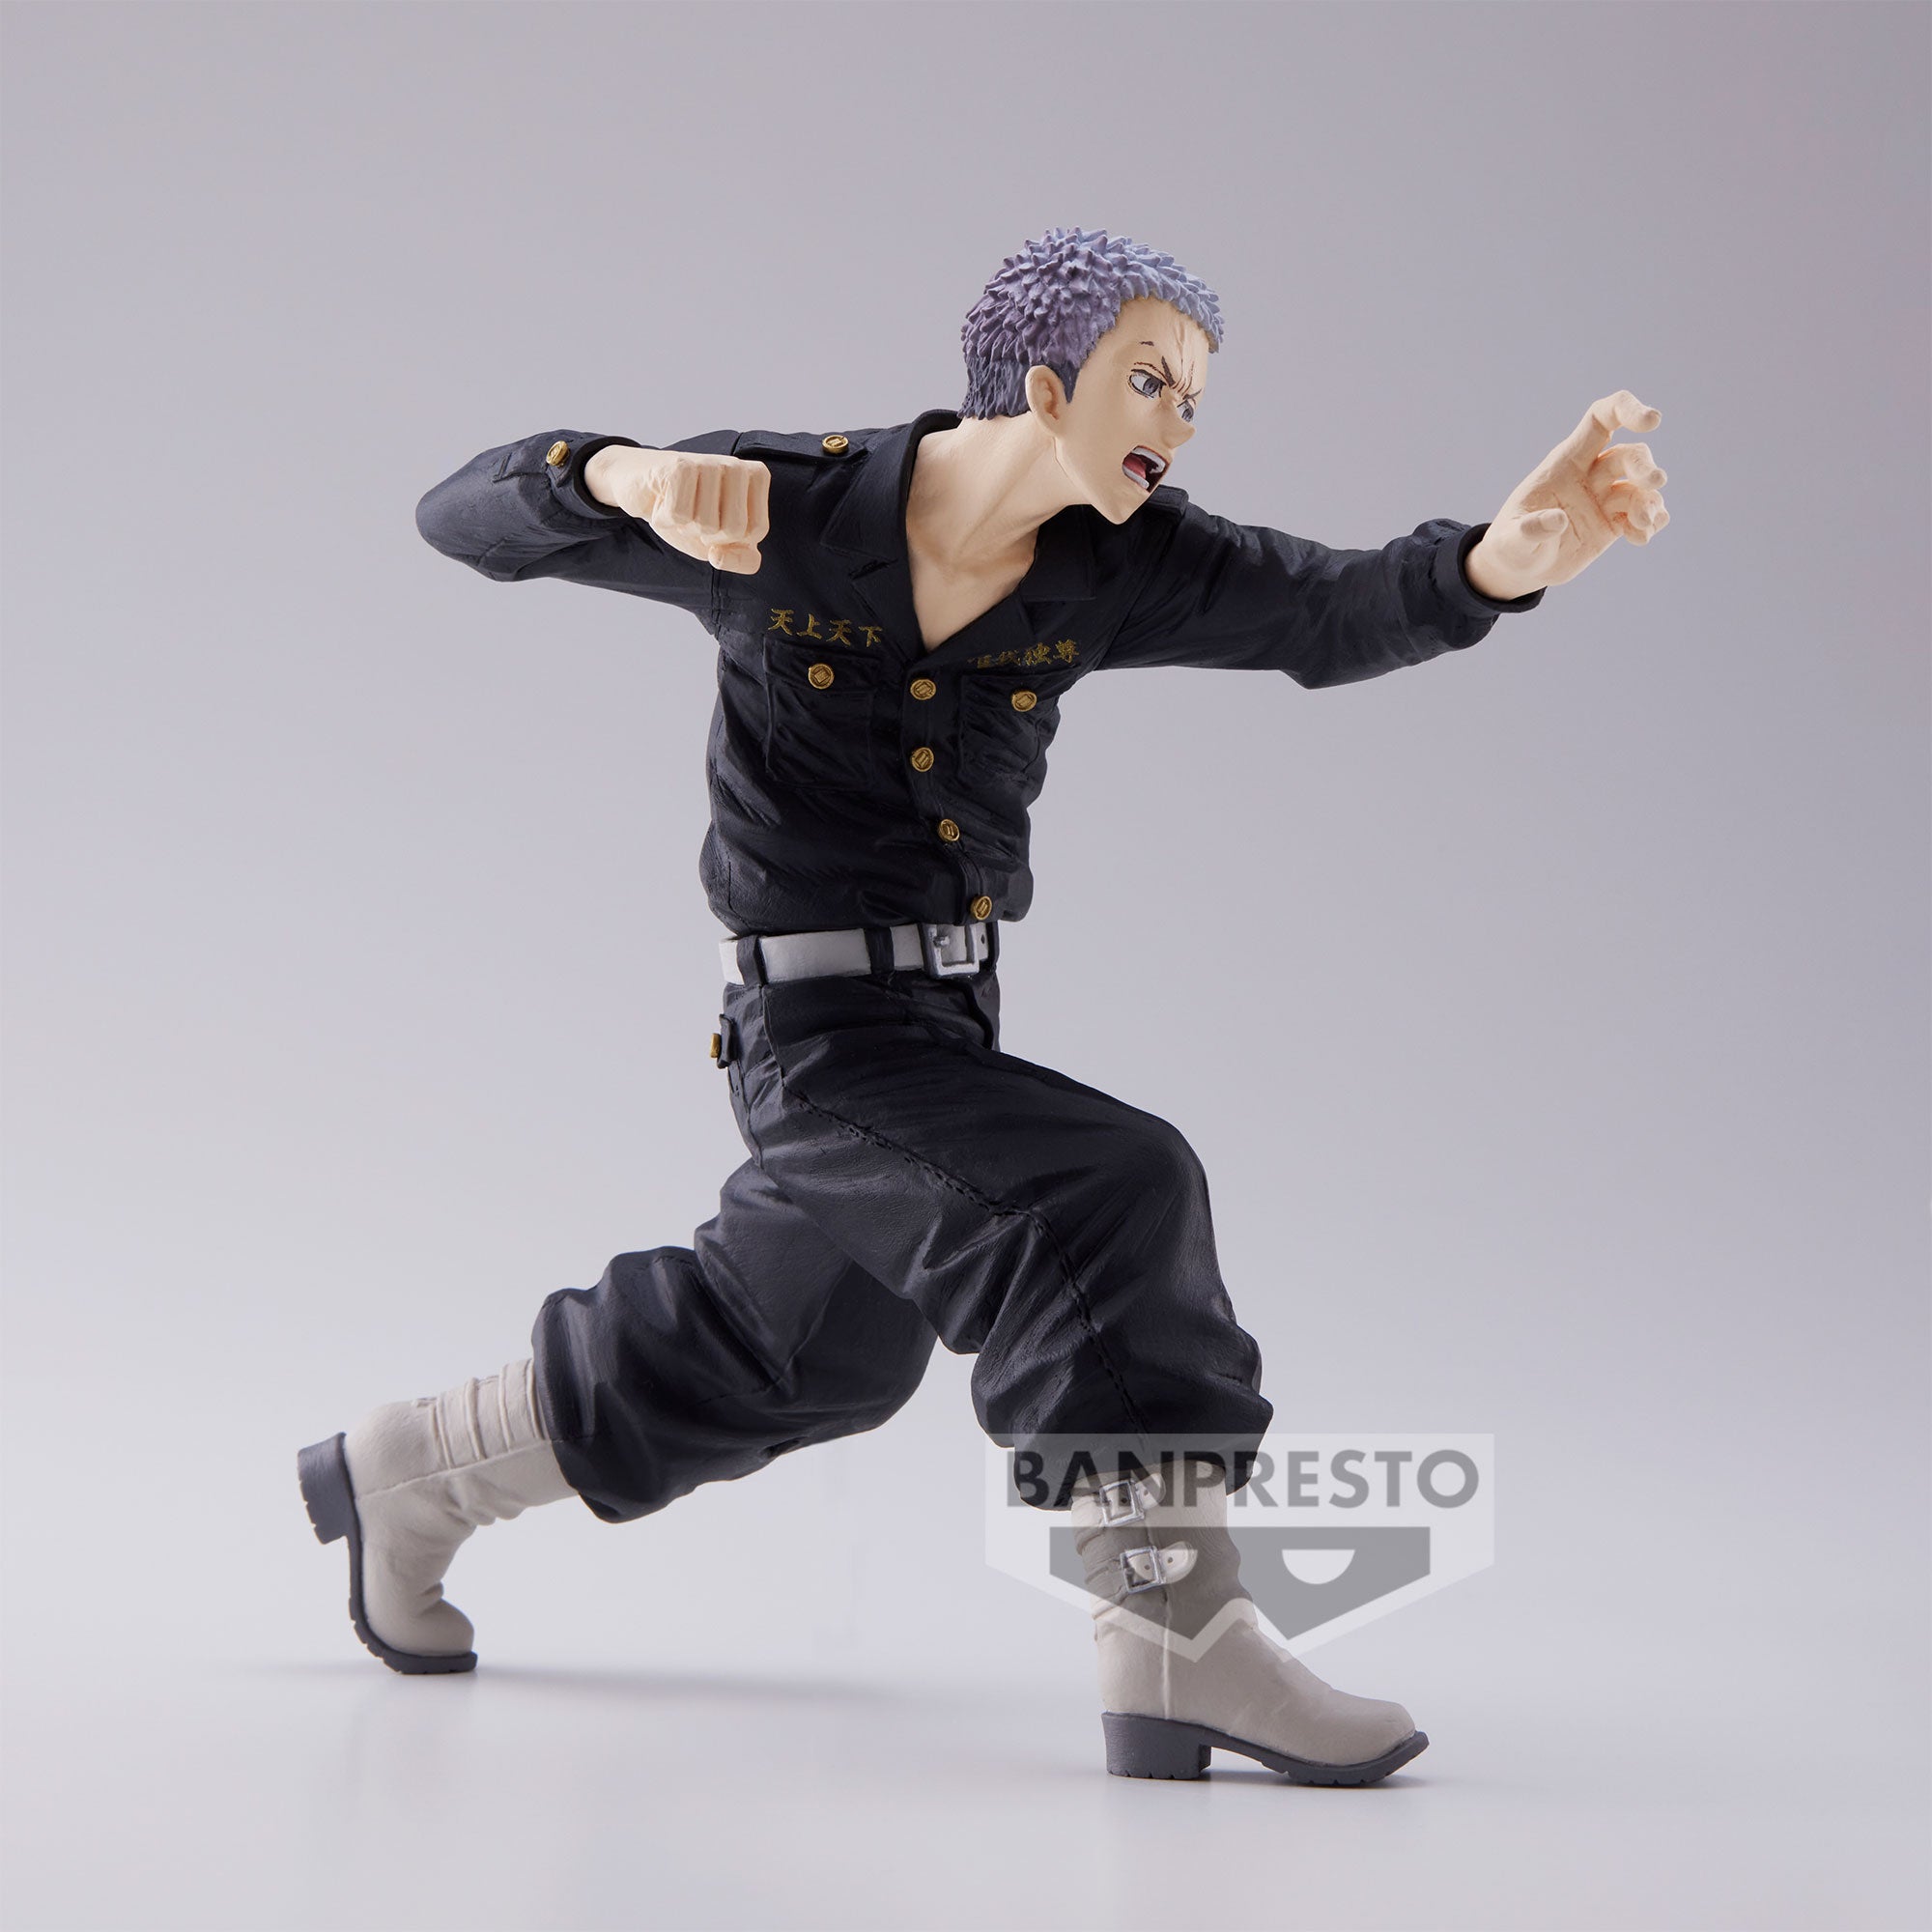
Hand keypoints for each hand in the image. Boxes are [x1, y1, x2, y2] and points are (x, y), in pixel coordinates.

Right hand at [585, 446, 770, 574]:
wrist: (644, 490)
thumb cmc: (689, 513)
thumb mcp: (722, 543)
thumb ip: (743, 559)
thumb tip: (720, 556)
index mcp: (756, 476)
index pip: (756, 529)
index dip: (730, 538)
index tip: (716, 520)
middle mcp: (736, 464)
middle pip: (734, 529)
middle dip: (708, 534)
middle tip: (694, 514)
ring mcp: (708, 462)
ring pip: (707, 524)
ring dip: (685, 526)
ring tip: (678, 506)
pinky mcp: (679, 466)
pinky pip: (680, 515)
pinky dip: (666, 519)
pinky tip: (663, 501)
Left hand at [1463, 391, 1668, 599]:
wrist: (1519, 570)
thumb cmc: (1511, 546)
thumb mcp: (1511, 541)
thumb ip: (1529, 529)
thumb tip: (1556, 520)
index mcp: (1565, 463)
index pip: (1600, 420)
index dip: (1627, 410)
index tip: (1651, 421)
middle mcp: (1589, 475)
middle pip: (1629, 454)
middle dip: (1645, 465)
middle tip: (1655, 482)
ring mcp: (1604, 498)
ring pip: (1641, 487)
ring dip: (1650, 503)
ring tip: (1642, 527)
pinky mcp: (1614, 522)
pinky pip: (1644, 513)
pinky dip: (1652, 523)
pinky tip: (1640, 538)